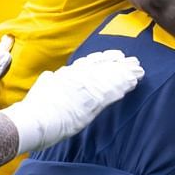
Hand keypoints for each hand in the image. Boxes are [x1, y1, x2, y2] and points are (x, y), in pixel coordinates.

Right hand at [5, 49, 143, 151]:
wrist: (36, 120)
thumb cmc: (36, 108)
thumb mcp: (42, 87)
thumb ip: (49, 81)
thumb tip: (50, 76)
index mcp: (67, 74)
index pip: (89, 63)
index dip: (104, 58)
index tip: (115, 55)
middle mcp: (78, 78)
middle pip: (103, 66)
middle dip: (119, 63)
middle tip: (133, 60)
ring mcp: (86, 88)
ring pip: (110, 77)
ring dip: (125, 74)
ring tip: (138, 71)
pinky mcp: (92, 102)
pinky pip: (112, 91)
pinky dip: (123, 86)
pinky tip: (133, 84)